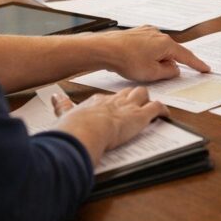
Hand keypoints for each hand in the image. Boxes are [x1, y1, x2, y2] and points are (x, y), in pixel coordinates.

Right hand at [52, 86, 168, 161]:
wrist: (86, 129)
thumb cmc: (75, 126)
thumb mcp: (65, 114)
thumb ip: (61, 106)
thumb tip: (54, 97)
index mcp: (97, 101)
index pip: (108, 96)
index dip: (113, 100)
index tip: (113, 105)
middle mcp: (114, 101)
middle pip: (127, 91)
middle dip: (132, 96)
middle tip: (135, 101)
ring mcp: (128, 107)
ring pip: (142, 93)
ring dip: (147, 99)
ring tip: (149, 104)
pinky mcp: (140, 116)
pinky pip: (157, 108)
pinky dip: (163, 111)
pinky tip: (165, 114)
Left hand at [99, 27, 209, 81]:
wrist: (106, 49)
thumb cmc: (127, 60)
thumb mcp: (152, 73)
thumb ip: (168, 72)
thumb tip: (174, 68)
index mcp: (166, 44)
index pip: (186, 56)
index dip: (196, 64)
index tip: (205, 68)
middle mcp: (159, 34)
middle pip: (171, 53)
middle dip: (168, 65)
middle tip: (161, 75)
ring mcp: (147, 32)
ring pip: (158, 50)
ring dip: (155, 61)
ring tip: (142, 70)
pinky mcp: (136, 34)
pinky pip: (148, 46)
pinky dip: (147, 55)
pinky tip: (137, 62)